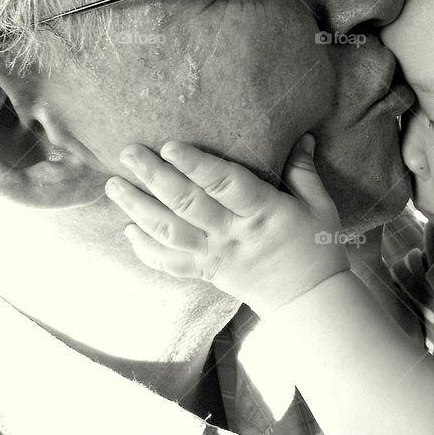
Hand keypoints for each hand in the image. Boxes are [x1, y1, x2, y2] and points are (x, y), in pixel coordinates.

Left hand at [105, 134, 350, 315]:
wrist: (308, 299)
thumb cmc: (315, 247)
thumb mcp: (319, 205)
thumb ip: (302, 170)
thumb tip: (301, 135)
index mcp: (262, 213)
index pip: (224, 184)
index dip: (195, 164)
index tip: (169, 144)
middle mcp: (232, 235)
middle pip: (186, 204)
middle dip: (153, 177)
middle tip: (128, 152)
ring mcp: (215, 256)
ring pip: (169, 232)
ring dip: (138, 208)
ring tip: (114, 185)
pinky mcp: (206, 273)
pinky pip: (169, 264)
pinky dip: (145, 249)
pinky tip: (128, 230)